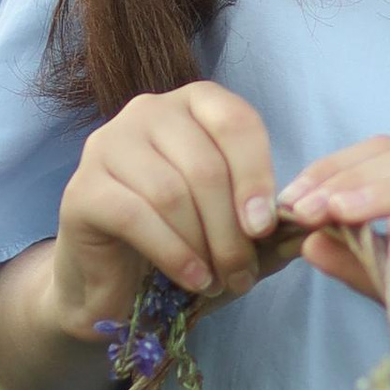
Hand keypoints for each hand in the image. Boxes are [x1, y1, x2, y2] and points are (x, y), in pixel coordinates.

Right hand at [48, 84, 281, 349]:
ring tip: (217, 280)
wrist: (116, 285)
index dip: (257, 177)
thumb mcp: (235, 227)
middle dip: (231, 229)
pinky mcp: (82, 188)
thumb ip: (267, 221)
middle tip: (242, 274)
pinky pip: (135, 216)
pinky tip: (191, 278)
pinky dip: (172, 253)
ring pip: (172, 192)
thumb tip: (307, 224)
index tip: (265, 228)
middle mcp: (147, 111)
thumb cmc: (184, 243)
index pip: (236, 122)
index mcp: (193, 104)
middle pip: (205, 165)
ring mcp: (108, 145)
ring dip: (203, 245)